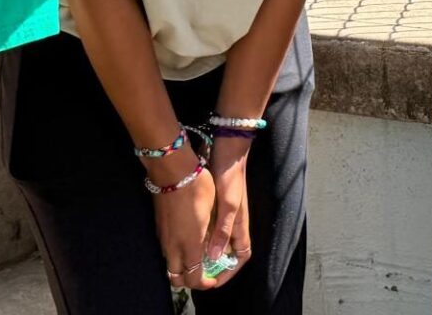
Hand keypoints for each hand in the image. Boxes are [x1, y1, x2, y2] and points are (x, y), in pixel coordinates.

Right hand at [153, 161, 216, 292]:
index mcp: (190, 245)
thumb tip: (215, 252)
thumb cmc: (198, 188)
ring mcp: (163, 237)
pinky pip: (165, 250)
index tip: (212, 279)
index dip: (203, 284)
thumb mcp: (213, 212)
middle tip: (202, 272)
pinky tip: (185, 241)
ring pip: (169, 264)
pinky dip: (174, 254)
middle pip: (176, 278)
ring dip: (181, 266)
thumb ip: (213, 236)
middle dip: (189, 280)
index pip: (193, 279)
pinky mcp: (158, 227)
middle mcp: (173, 246)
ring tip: (195, 256)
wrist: (172, 170)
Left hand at [198, 144, 252, 289]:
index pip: (241, 256)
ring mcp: (226, 214)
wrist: (226, 151)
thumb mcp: (228, 205)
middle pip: (229, 251)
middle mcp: (235, 223)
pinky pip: (211, 229)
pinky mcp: (217, 206)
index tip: (214, 280)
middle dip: (217, 265)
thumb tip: (214, 256)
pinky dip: (203, 237)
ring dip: (208, 252)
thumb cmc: (230, 177)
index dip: (230, 270)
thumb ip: (222, 231)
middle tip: (200, 273)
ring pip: (219, 241)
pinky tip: (190, 238)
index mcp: (240, 225)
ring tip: (192, 260)